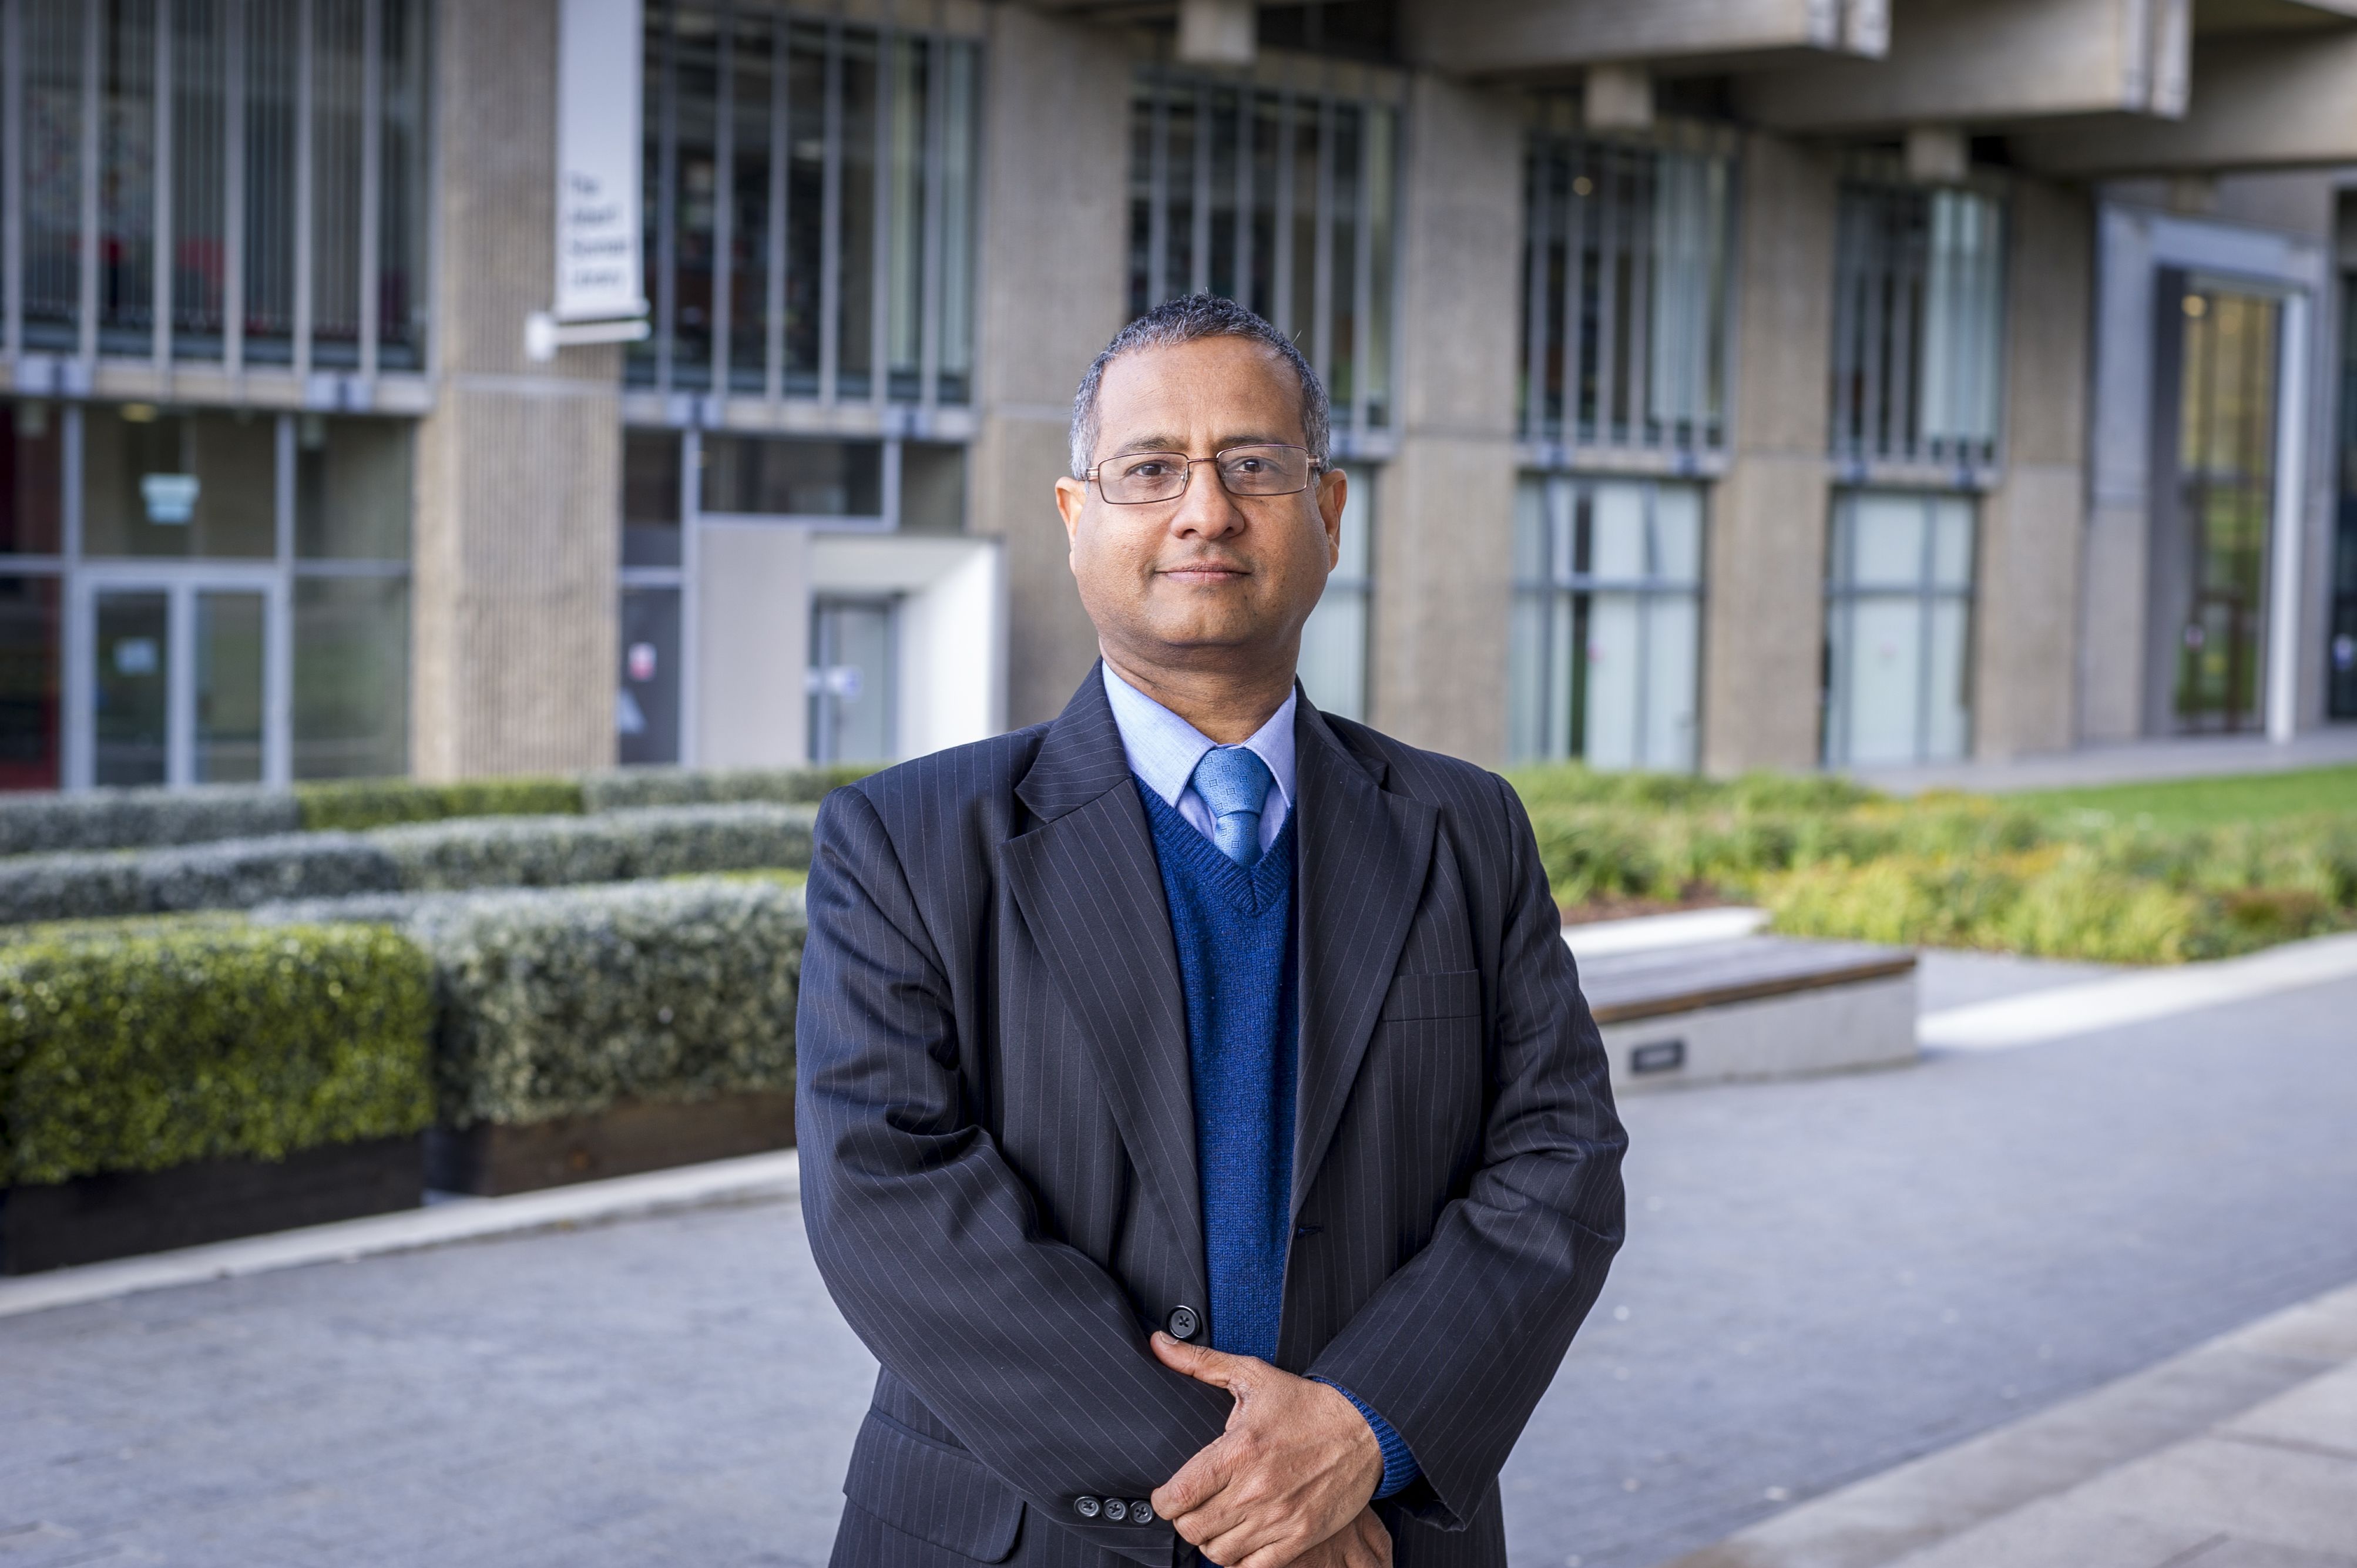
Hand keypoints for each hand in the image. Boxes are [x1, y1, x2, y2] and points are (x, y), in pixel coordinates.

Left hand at [1148, 1332, 1384, 1567]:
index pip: (1178, 1495)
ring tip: (1217, 1524)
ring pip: (1219, 1553)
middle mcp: (1256, 1489)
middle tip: (1193, 1508)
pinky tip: (1242, 1541)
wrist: (1365, 1427)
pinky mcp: (1301, 1537)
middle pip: (1192, 1529)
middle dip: (1184, 1521)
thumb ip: (1201, 1362)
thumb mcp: (1252, 1375)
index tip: (1167, 1495)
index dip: (1162, 1501)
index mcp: (1238, 1450)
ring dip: (1211, 1541)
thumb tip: (1159, 1343)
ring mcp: (1279, 1517)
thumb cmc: (1306, 1403)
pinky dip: (1240, 1561)